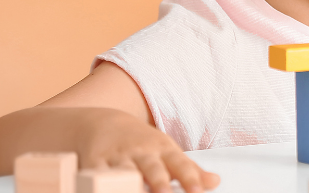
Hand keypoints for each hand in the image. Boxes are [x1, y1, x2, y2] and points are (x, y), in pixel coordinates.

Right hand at [75, 108, 219, 192]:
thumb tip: (215, 182)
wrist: (104, 123)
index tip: (198, 191)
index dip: (190, 178)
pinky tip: (106, 189)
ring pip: (124, 174)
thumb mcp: (168, 153)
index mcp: (163, 150)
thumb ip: (190, 170)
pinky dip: (100, 184)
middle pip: (152, 169)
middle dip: (159, 183)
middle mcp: (142, 154)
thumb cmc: (144, 145)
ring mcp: (118, 159)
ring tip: (135, 192)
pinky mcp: (93, 165)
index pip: (180, 164)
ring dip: (130, 185)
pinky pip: (96, 178)